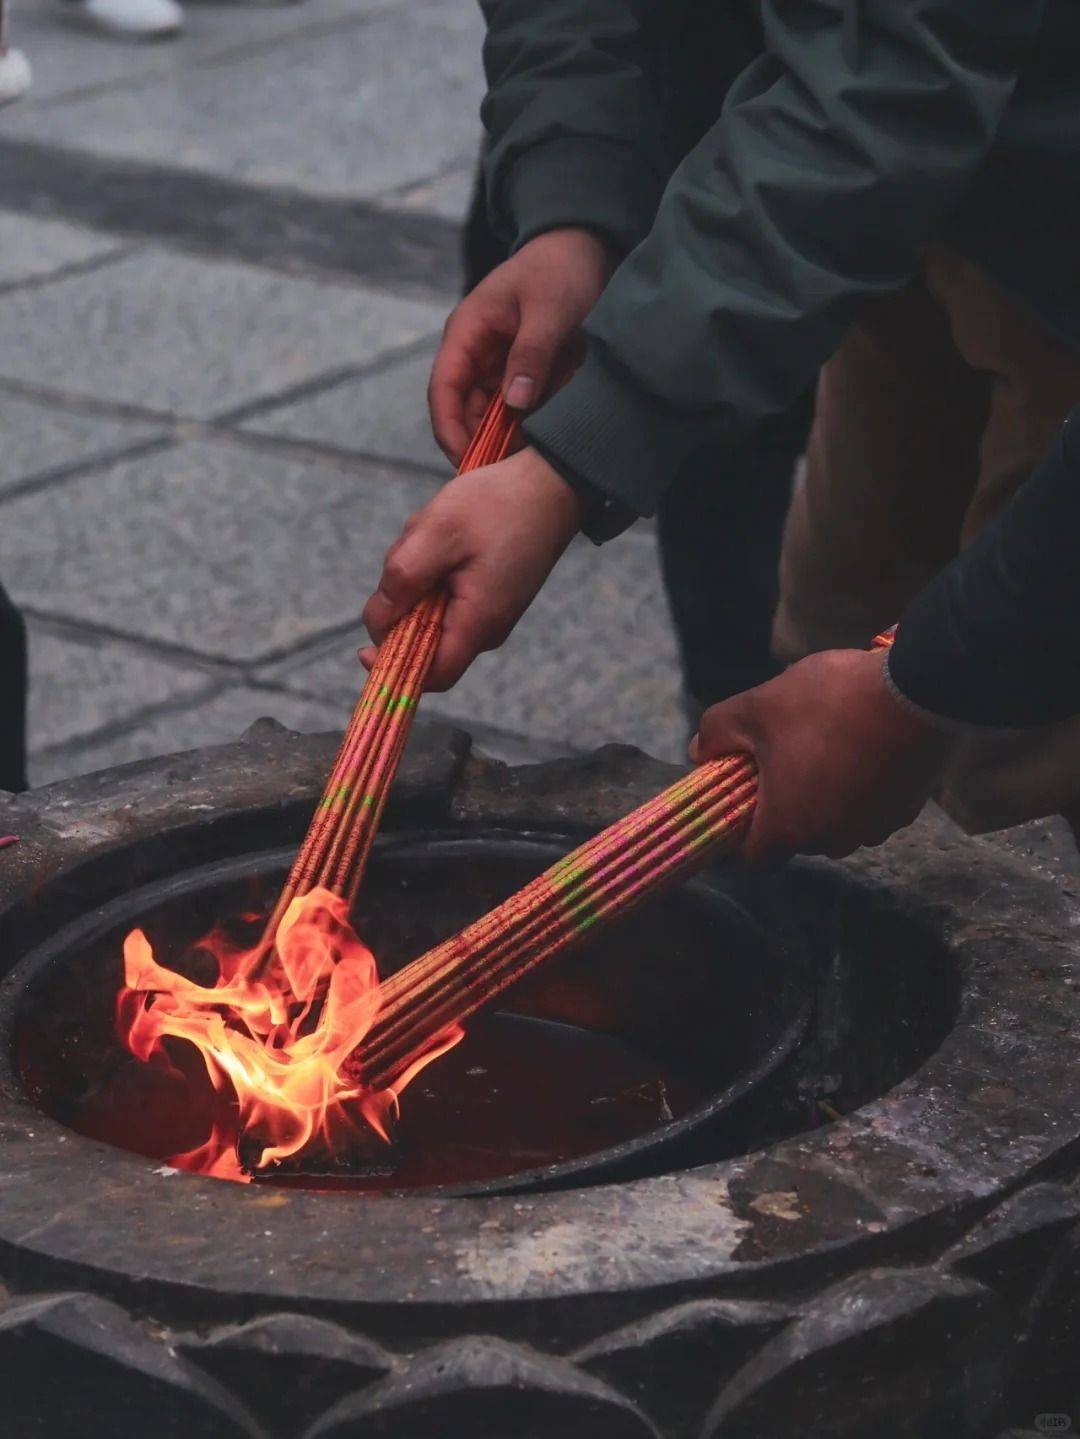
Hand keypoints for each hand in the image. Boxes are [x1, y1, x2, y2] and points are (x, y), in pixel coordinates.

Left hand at [360, 447, 582, 689]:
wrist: (552, 481)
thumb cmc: (497, 504)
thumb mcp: (436, 534)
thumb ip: (401, 580)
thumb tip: (377, 620)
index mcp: (478, 622)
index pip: (432, 675)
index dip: (394, 669)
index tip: (364, 648)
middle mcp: (488, 627)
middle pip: (425, 639)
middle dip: (403, 602)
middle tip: (412, 549)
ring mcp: (492, 610)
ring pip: (434, 612)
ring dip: (420, 578)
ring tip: (436, 534)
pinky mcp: (492, 593)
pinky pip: (449, 595)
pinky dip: (436, 570)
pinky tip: (448, 536)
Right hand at [429, 228, 614, 462]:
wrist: (584, 247)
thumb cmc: (561, 271)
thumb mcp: (549, 312)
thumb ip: (531, 355)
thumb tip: (514, 405)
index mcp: (466, 333)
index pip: (444, 391)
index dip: (451, 431)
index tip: (469, 464)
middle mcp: (475, 353)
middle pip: (465, 411)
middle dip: (484, 442)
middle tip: (511, 472)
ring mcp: (496, 364)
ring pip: (492, 415)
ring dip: (510, 435)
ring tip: (536, 452)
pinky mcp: (520, 371)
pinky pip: (518, 408)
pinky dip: (530, 422)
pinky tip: (549, 431)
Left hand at [691, 650, 951, 862]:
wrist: (917, 688)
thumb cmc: (828, 703)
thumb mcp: (756, 707)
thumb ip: (717, 733)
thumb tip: (701, 752)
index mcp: (790, 827)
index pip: (751, 855)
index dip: (736, 831)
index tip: (734, 801)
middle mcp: (834, 839)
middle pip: (793, 835)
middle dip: (780, 804)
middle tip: (775, 759)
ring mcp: (875, 827)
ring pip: (832, 820)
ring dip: (820, 794)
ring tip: (819, 745)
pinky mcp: (906, 810)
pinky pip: (867, 807)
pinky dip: (856, 786)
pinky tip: (856, 746)